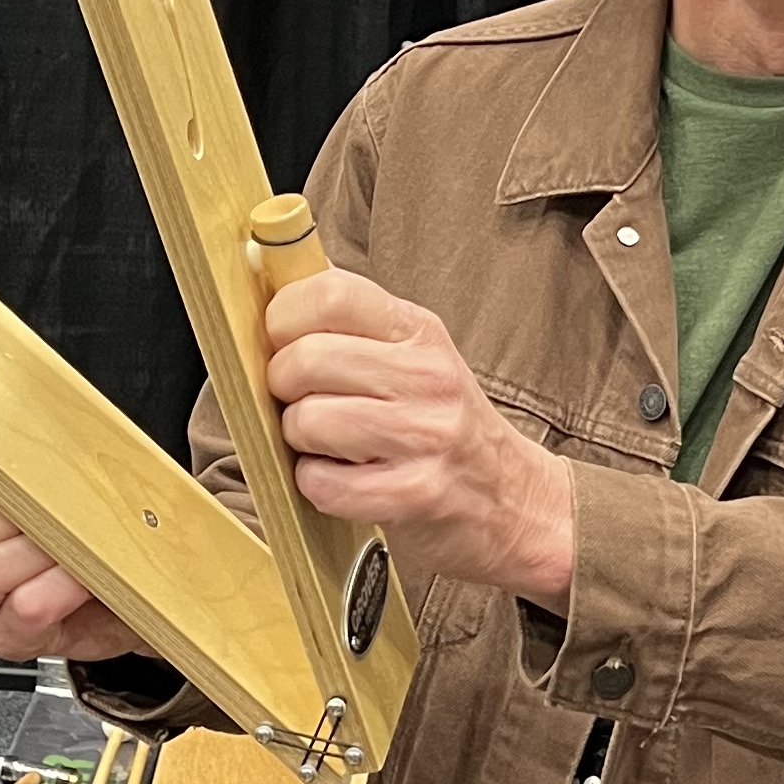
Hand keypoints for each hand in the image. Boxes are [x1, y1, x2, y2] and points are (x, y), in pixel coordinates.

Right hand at [0, 441, 143, 665]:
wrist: (142, 575)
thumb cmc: (100, 514)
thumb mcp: (69, 460)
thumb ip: (33, 438)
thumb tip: (30, 409)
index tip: (0, 462)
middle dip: (9, 513)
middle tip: (57, 507)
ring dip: (37, 554)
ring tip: (77, 546)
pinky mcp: (8, 636)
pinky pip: (19, 613)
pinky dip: (58, 591)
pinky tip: (81, 580)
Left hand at [263, 272, 574, 604]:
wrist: (513, 503)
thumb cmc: (443, 426)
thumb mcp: (414, 357)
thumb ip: (351, 325)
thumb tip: (271, 280)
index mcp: (419, 331)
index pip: (330, 293)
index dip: (284, 318)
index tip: (283, 342)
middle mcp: (428, 376)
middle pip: (306, 360)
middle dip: (282, 387)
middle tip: (302, 402)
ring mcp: (426, 436)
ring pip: (308, 421)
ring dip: (299, 441)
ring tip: (328, 445)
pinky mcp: (416, 494)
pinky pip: (323, 483)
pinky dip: (317, 486)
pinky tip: (343, 480)